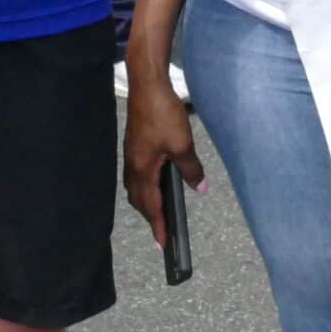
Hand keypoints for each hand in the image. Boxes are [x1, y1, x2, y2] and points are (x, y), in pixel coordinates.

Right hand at [121, 68, 204, 250]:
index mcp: (143, 170)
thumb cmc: (163, 114)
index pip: (151, 206)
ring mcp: (132, 155)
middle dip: (150, 218)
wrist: (148, 86)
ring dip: (147, 202)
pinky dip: (145, 186)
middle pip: (139, 200)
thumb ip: (190, 169)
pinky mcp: (134, 145)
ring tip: (159, 211)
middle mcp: (133, 165)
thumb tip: (199, 187)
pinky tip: (156, 182)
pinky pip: (137, 175)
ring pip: (136, 188)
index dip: (157, 226)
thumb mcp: (182, 144)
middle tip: (162, 232)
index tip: (162, 245)